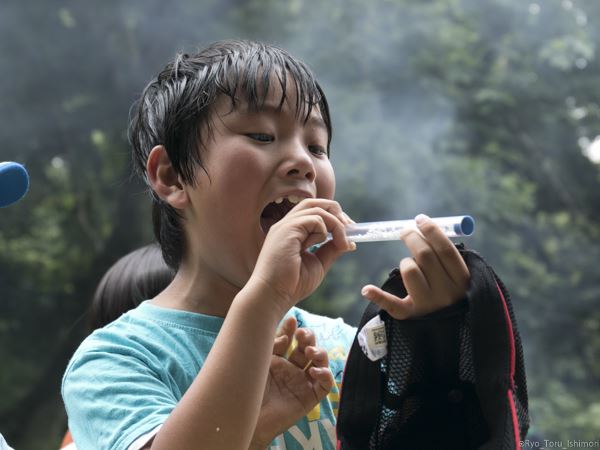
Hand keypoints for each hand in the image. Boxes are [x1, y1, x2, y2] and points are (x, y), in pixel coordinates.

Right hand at [249, 199, 354, 314]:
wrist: (273, 296)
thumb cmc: (291, 285)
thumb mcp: (318, 263)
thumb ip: (331, 250)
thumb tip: (349, 241)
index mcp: (292, 232)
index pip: (314, 211)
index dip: (333, 217)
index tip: (348, 231)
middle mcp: (287, 225)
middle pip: (315, 203)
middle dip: (336, 212)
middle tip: (350, 228)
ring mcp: (285, 226)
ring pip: (317, 209)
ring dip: (335, 224)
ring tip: (342, 242)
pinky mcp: (287, 230)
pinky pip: (314, 219)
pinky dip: (325, 230)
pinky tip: (321, 245)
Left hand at [250, 317, 333, 448]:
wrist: (245, 414)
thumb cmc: (248, 386)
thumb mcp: (260, 359)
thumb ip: (273, 343)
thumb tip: (288, 330)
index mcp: (277, 359)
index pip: (290, 340)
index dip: (292, 329)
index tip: (292, 321)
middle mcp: (291, 369)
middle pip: (307, 348)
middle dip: (308, 337)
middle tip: (302, 334)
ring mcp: (301, 383)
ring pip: (319, 363)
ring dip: (319, 353)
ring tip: (310, 351)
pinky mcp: (309, 398)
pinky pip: (325, 385)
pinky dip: (325, 375)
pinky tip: (315, 371)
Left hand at [361, 214, 469, 318]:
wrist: (450, 328)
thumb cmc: (450, 290)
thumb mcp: (457, 274)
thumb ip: (445, 253)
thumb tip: (424, 224)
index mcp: (462, 280)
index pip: (446, 249)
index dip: (432, 231)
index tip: (420, 219)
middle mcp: (446, 293)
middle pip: (425, 256)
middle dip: (412, 238)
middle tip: (406, 232)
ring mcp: (428, 305)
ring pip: (409, 271)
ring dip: (405, 262)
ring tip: (408, 264)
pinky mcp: (410, 315)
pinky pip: (392, 304)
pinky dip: (378, 295)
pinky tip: (366, 289)